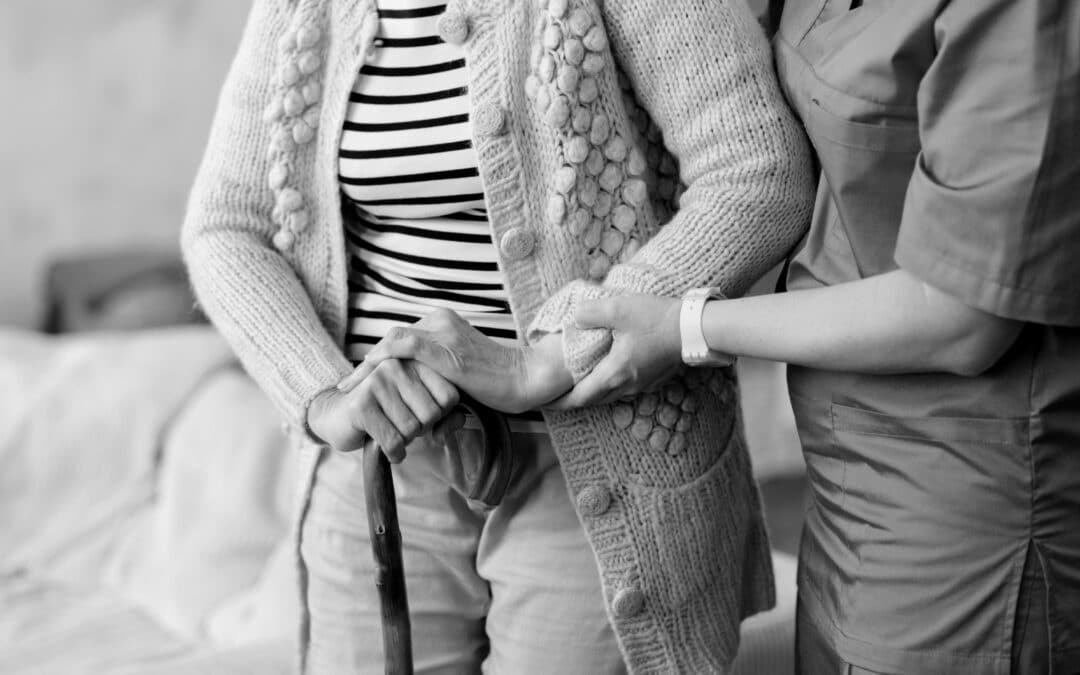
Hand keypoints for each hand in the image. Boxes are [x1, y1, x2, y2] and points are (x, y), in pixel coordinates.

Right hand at [306, 359, 459, 462]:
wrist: (337, 418)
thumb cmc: (385, 414)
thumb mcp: (418, 412)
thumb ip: (446, 417)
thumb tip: (461, 420)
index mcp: (414, 362)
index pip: (449, 396)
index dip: (440, 416)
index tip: (422, 417)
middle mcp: (396, 366)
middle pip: (432, 414)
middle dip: (421, 430)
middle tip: (404, 428)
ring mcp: (377, 382)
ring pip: (412, 429)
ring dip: (405, 442)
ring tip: (393, 433)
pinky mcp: (361, 404)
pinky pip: (393, 440)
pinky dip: (394, 452)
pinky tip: (388, 450)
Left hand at [337, 309, 572, 413]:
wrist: (525, 378)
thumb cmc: (497, 382)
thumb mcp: (458, 372)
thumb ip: (435, 373)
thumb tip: (413, 394)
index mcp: (443, 322)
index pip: (400, 339)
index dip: (376, 360)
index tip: (358, 381)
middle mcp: (440, 321)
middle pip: (391, 340)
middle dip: (366, 365)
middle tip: (345, 386)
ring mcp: (443, 333)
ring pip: (392, 343)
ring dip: (367, 366)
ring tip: (348, 387)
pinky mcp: (446, 350)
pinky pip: (404, 348)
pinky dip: (381, 361)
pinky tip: (366, 377)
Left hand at [551, 294, 681, 408]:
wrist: (694, 328)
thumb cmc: (657, 320)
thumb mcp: (618, 309)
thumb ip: (590, 313)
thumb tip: (575, 318)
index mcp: (614, 374)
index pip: (580, 397)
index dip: (560, 402)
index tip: (544, 403)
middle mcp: (626, 386)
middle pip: (593, 400)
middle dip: (572, 400)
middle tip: (555, 396)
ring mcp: (641, 385)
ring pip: (608, 396)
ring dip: (590, 393)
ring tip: (576, 385)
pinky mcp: (651, 379)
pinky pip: (623, 388)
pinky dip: (607, 385)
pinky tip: (605, 372)